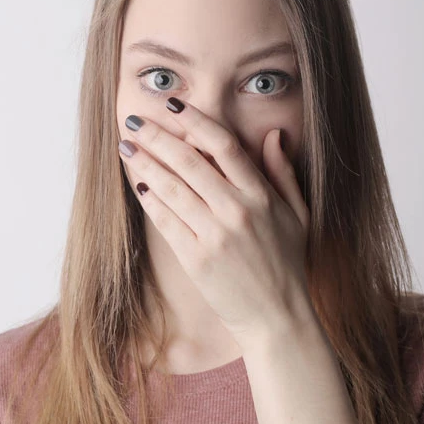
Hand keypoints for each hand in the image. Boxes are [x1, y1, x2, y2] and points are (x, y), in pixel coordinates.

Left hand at [118, 97, 311, 345]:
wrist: (277, 317)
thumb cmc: (288, 264)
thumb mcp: (297, 215)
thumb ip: (283, 173)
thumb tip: (273, 135)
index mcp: (261, 196)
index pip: (223, 145)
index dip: (195, 121)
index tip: (173, 105)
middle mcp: (236, 211)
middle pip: (188, 161)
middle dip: (157, 136)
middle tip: (135, 120)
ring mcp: (214, 236)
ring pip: (171, 188)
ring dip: (144, 164)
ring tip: (126, 147)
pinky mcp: (196, 259)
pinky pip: (165, 221)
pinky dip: (150, 200)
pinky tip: (138, 185)